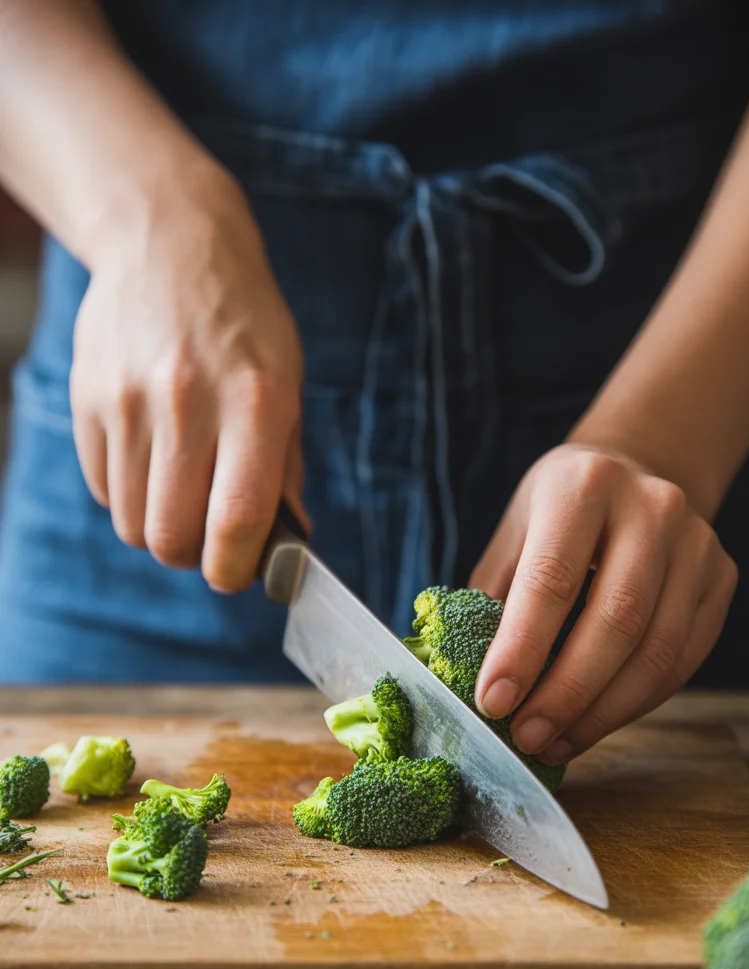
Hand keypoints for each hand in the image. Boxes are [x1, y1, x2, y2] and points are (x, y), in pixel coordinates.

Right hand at [70, 168, 307, 591]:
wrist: (168, 244)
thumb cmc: (244, 325)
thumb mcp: (288, 383)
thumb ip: (285, 468)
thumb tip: (287, 543)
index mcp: (256, 401)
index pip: (238, 518)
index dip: (236, 568)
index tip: (238, 573)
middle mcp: (188, 402)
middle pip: (174, 535)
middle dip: (194, 556)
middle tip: (210, 540)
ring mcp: (129, 401)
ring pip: (134, 523)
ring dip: (160, 528)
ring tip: (183, 493)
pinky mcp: (89, 400)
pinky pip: (104, 490)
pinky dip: (130, 496)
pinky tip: (152, 460)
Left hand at [471, 443, 737, 760]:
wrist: (639, 468)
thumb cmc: (560, 510)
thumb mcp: (516, 531)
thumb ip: (491, 597)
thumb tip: (462, 678)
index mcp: (584, 486)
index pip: (552, 579)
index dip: (522, 648)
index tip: (494, 703)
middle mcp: (651, 507)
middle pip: (615, 620)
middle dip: (566, 693)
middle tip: (527, 737)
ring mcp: (697, 543)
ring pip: (657, 650)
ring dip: (602, 712)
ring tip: (556, 742)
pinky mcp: (721, 578)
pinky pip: (682, 660)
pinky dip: (636, 704)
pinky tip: (594, 723)